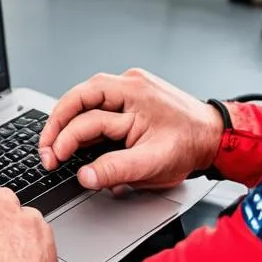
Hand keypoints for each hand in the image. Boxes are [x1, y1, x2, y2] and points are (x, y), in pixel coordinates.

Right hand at [39, 69, 224, 193]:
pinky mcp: (131, 95)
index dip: (65, 140)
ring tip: (55, 146)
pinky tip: (76, 138)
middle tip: (46, 151)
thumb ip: (116, 170)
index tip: (54, 160)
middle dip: (56, 125)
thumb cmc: (190, 147)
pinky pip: (99, 104)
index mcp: (135, 96)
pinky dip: (84, 120)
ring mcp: (130, 88)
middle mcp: (130, 85)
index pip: (87, 117)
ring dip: (68, 122)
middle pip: (79, 98)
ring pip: (86, 100)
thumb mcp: (153, 164)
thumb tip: (85, 176)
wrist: (215, 135)